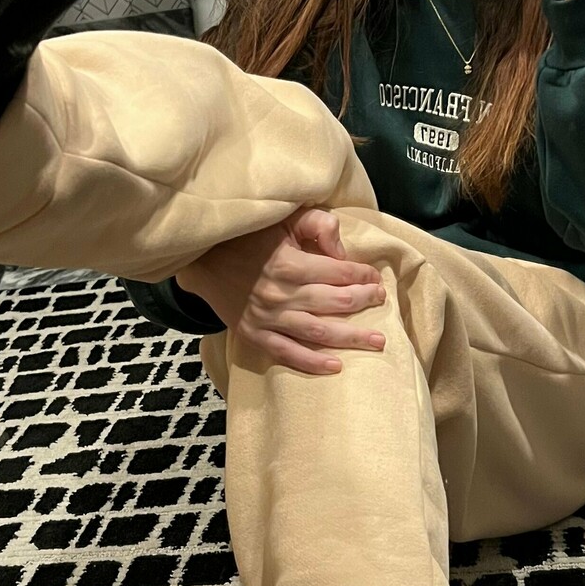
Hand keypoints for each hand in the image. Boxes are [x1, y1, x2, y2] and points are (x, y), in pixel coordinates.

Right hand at [176, 207, 386, 375]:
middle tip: (381, 302)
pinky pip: (287, 353)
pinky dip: (312, 363)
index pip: (340, 272)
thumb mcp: (283, 219)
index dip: (363, 275)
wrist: (203, 260)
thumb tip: (342, 250)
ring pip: (319, 333)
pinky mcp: (254, 333)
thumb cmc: (248, 237)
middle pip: (336, 303)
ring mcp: (268, 317)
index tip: (375, 278)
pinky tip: (336, 366)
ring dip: (351, 338)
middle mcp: (282, 293)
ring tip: (377, 341)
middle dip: (364, 302)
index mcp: (291, 263)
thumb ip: (317, 225)